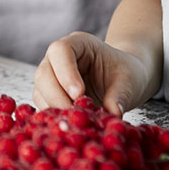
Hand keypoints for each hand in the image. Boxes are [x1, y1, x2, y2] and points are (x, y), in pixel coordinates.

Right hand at [32, 32, 153, 115]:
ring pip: (40, 92)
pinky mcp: (50, 96)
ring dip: (55, 110)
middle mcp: (58, 58)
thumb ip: (120, 96)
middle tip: (75, 115)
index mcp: (78, 43)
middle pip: (44, 73)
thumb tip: (113, 114)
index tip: (79, 94)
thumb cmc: (125, 74)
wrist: (123, 81)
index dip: (66, 73)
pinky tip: (71, 126)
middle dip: (57, 96)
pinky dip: (55, 118)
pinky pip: (44, 107)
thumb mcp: (129, 81)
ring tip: (76, 123)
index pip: (61, 51)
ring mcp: (51, 77)